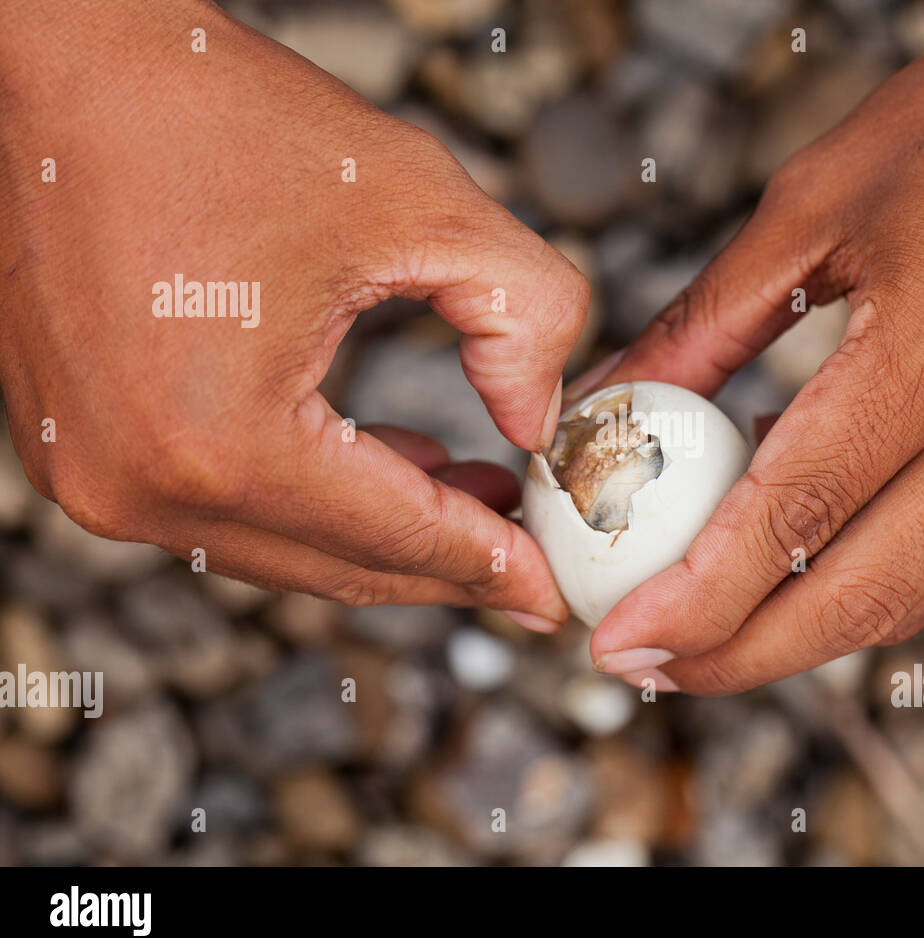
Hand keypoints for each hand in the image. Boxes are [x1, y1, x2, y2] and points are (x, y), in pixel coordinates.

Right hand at [0, 0, 585, 626]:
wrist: (74, 67)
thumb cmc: (225, 117)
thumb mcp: (422, 205)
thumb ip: (524, 314)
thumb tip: (540, 422)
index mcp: (218, 438)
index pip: (393, 534)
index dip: (490, 562)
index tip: (552, 588)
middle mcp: (138, 482)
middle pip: (337, 564)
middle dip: (446, 564)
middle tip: (528, 557)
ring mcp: (95, 473)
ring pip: (283, 548)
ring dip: (383, 535)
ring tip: (478, 497)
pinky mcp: (82, 448)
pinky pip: (227, 509)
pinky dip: (313, 502)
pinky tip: (388, 464)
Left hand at [585, 4, 923, 691]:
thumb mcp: (808, 205)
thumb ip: (703, 326)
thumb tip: (606, 407)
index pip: (803, 512)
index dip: (702, 598)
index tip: (618, 640)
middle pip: (863, 593)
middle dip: (742, 656)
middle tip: (645, 667)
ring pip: (913, 595)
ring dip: (800, 640)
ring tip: (701, 641)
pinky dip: (860, 587)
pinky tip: (789, 579)